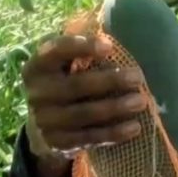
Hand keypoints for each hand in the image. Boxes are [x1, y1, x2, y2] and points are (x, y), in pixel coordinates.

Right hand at [20, 34, 147, 176]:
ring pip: (85, 114)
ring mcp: (44, 120)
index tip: (110, 46)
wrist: (45, 124)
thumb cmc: (65, 82)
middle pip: (76, 85)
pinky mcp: (57, 142)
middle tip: (138, 77)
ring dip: (116, 107)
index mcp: (37, 66)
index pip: (56, 50)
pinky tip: (134, 127)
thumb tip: (115, 34)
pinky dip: (114, 133)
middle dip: (111, 81)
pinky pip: (89, 137)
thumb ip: (83, 51)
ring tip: (141, 102)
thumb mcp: (65, 64)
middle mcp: (37, 92)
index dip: (81, 46)